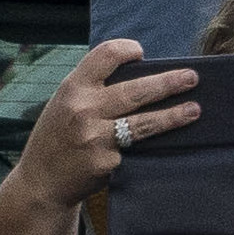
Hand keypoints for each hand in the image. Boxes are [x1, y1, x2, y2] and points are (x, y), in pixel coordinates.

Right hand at [16, 42, 200, 212]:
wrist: (39, 185)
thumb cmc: (58, 137)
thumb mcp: (65, 104)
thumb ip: (94, 88)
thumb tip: (143, 71)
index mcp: (73, 88)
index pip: (106, 55)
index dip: (127, 49)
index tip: (143, 53)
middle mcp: (83, 110)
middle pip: (135, 90)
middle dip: (168, 83)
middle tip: (192, 78)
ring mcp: (94, 138)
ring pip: (143, 122)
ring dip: (173, 116)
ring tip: (194, 110)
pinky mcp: (105, 163)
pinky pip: (137, 149)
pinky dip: (154, 145)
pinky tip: (173, 143)